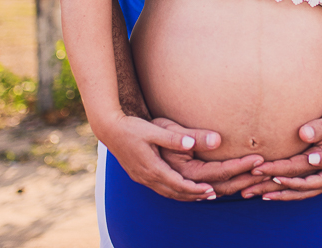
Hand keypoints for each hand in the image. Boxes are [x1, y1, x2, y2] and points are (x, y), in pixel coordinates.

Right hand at [95, 114, 243, 201]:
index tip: (210, 189)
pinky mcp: (138, 175)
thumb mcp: (154, 130)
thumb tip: (191, 144)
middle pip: (174, 192)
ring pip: (166, 192)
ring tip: (201, 195)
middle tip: (212, 194)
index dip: (195, 189)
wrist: (109, 129)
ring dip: (184, 195)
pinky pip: (159, 188)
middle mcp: (146, 176)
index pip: (178, 184)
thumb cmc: (132, 127)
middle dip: (193, 195)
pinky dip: (173, 191)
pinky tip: (180, 188)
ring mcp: (141, 177)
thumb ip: (173, 139)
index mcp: (152, 167)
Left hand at [257, 135, 321, 200]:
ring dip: (276, 193)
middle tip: (249, 187)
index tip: (262, 171)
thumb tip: (310, 157)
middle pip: (295, 187)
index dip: (281, 173)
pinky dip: (287, 191)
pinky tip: (274, 190)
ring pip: (297, 192)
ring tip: (256, 194)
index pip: (300, 174)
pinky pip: (302, 190)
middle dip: (271, 187)